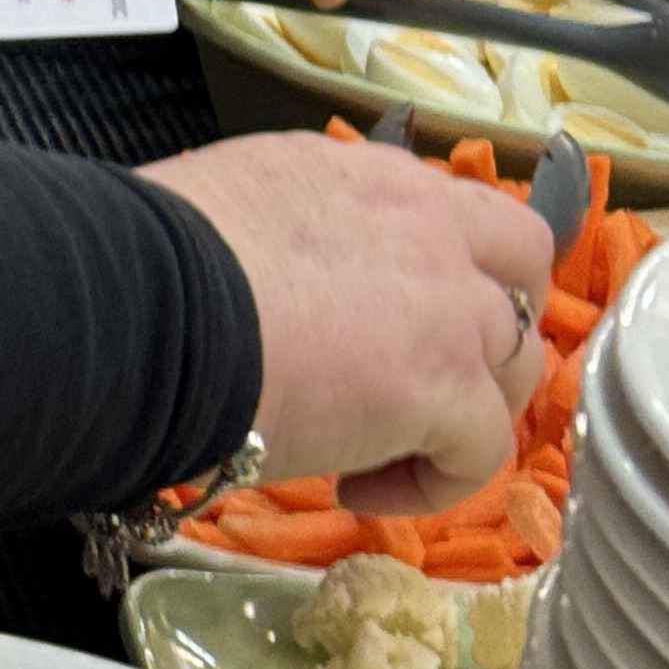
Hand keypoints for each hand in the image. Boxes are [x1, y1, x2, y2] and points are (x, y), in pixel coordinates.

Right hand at [141, 134, 551, 512]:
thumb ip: (285, 236)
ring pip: (517, 363)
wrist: (150, 303)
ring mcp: (449, 306)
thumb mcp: (233, 206)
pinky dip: (432, 483)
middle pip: (519, 270)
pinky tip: (358, 493)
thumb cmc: (150, 258)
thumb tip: (260, 284)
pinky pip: (482, 452)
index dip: (447, 266)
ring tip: (388, 452)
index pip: (451, 209)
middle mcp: (427, 224)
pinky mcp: (447, 389)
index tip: (400, 315)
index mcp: (367, 175)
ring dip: (468, 409)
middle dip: (493, 325)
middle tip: (435, 380)